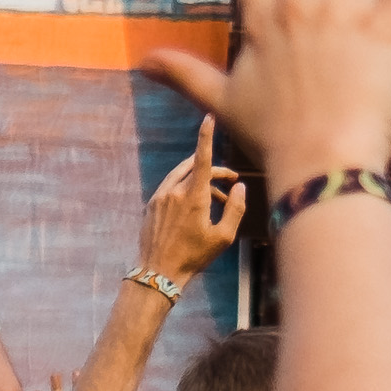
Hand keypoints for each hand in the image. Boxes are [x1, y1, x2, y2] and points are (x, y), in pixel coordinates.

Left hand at [136, 122, 246, 283]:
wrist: (158, 271)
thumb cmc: (193, 256)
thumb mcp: (223, 237)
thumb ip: (235, 208)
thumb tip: (239, 187)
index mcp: (194, 196)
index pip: (203, 158)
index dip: (206, 136)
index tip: (208, 118)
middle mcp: (175, 191)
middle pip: (196, 166)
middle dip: (215, 169)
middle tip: (230, 179)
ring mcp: (160, 196)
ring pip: (182, 175)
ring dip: (200, 179)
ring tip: (215, 198)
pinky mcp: (151, 204)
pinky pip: (171, 187)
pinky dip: (185, 188)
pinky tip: (195, 206)